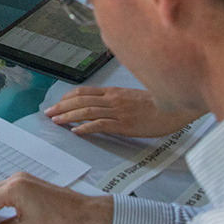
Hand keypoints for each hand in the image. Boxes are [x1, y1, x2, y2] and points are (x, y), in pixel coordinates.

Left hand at [47, 86, 205, 137]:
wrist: (175, 108)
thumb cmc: (157, 104)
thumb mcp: (133, 98)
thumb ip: (117, 100)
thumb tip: (103, 106)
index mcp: (114, 92)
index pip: (84, 92)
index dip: (67, 98)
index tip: (57, 104)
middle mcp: (113, 99)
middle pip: (81, 100)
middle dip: (62, 107)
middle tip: (49, 114)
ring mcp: (118, 111)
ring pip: (87, 111)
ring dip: (68, 116)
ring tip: (56, 122)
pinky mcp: (125, 124)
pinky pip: (101, 124)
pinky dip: (86, 127)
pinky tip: (76, 132)